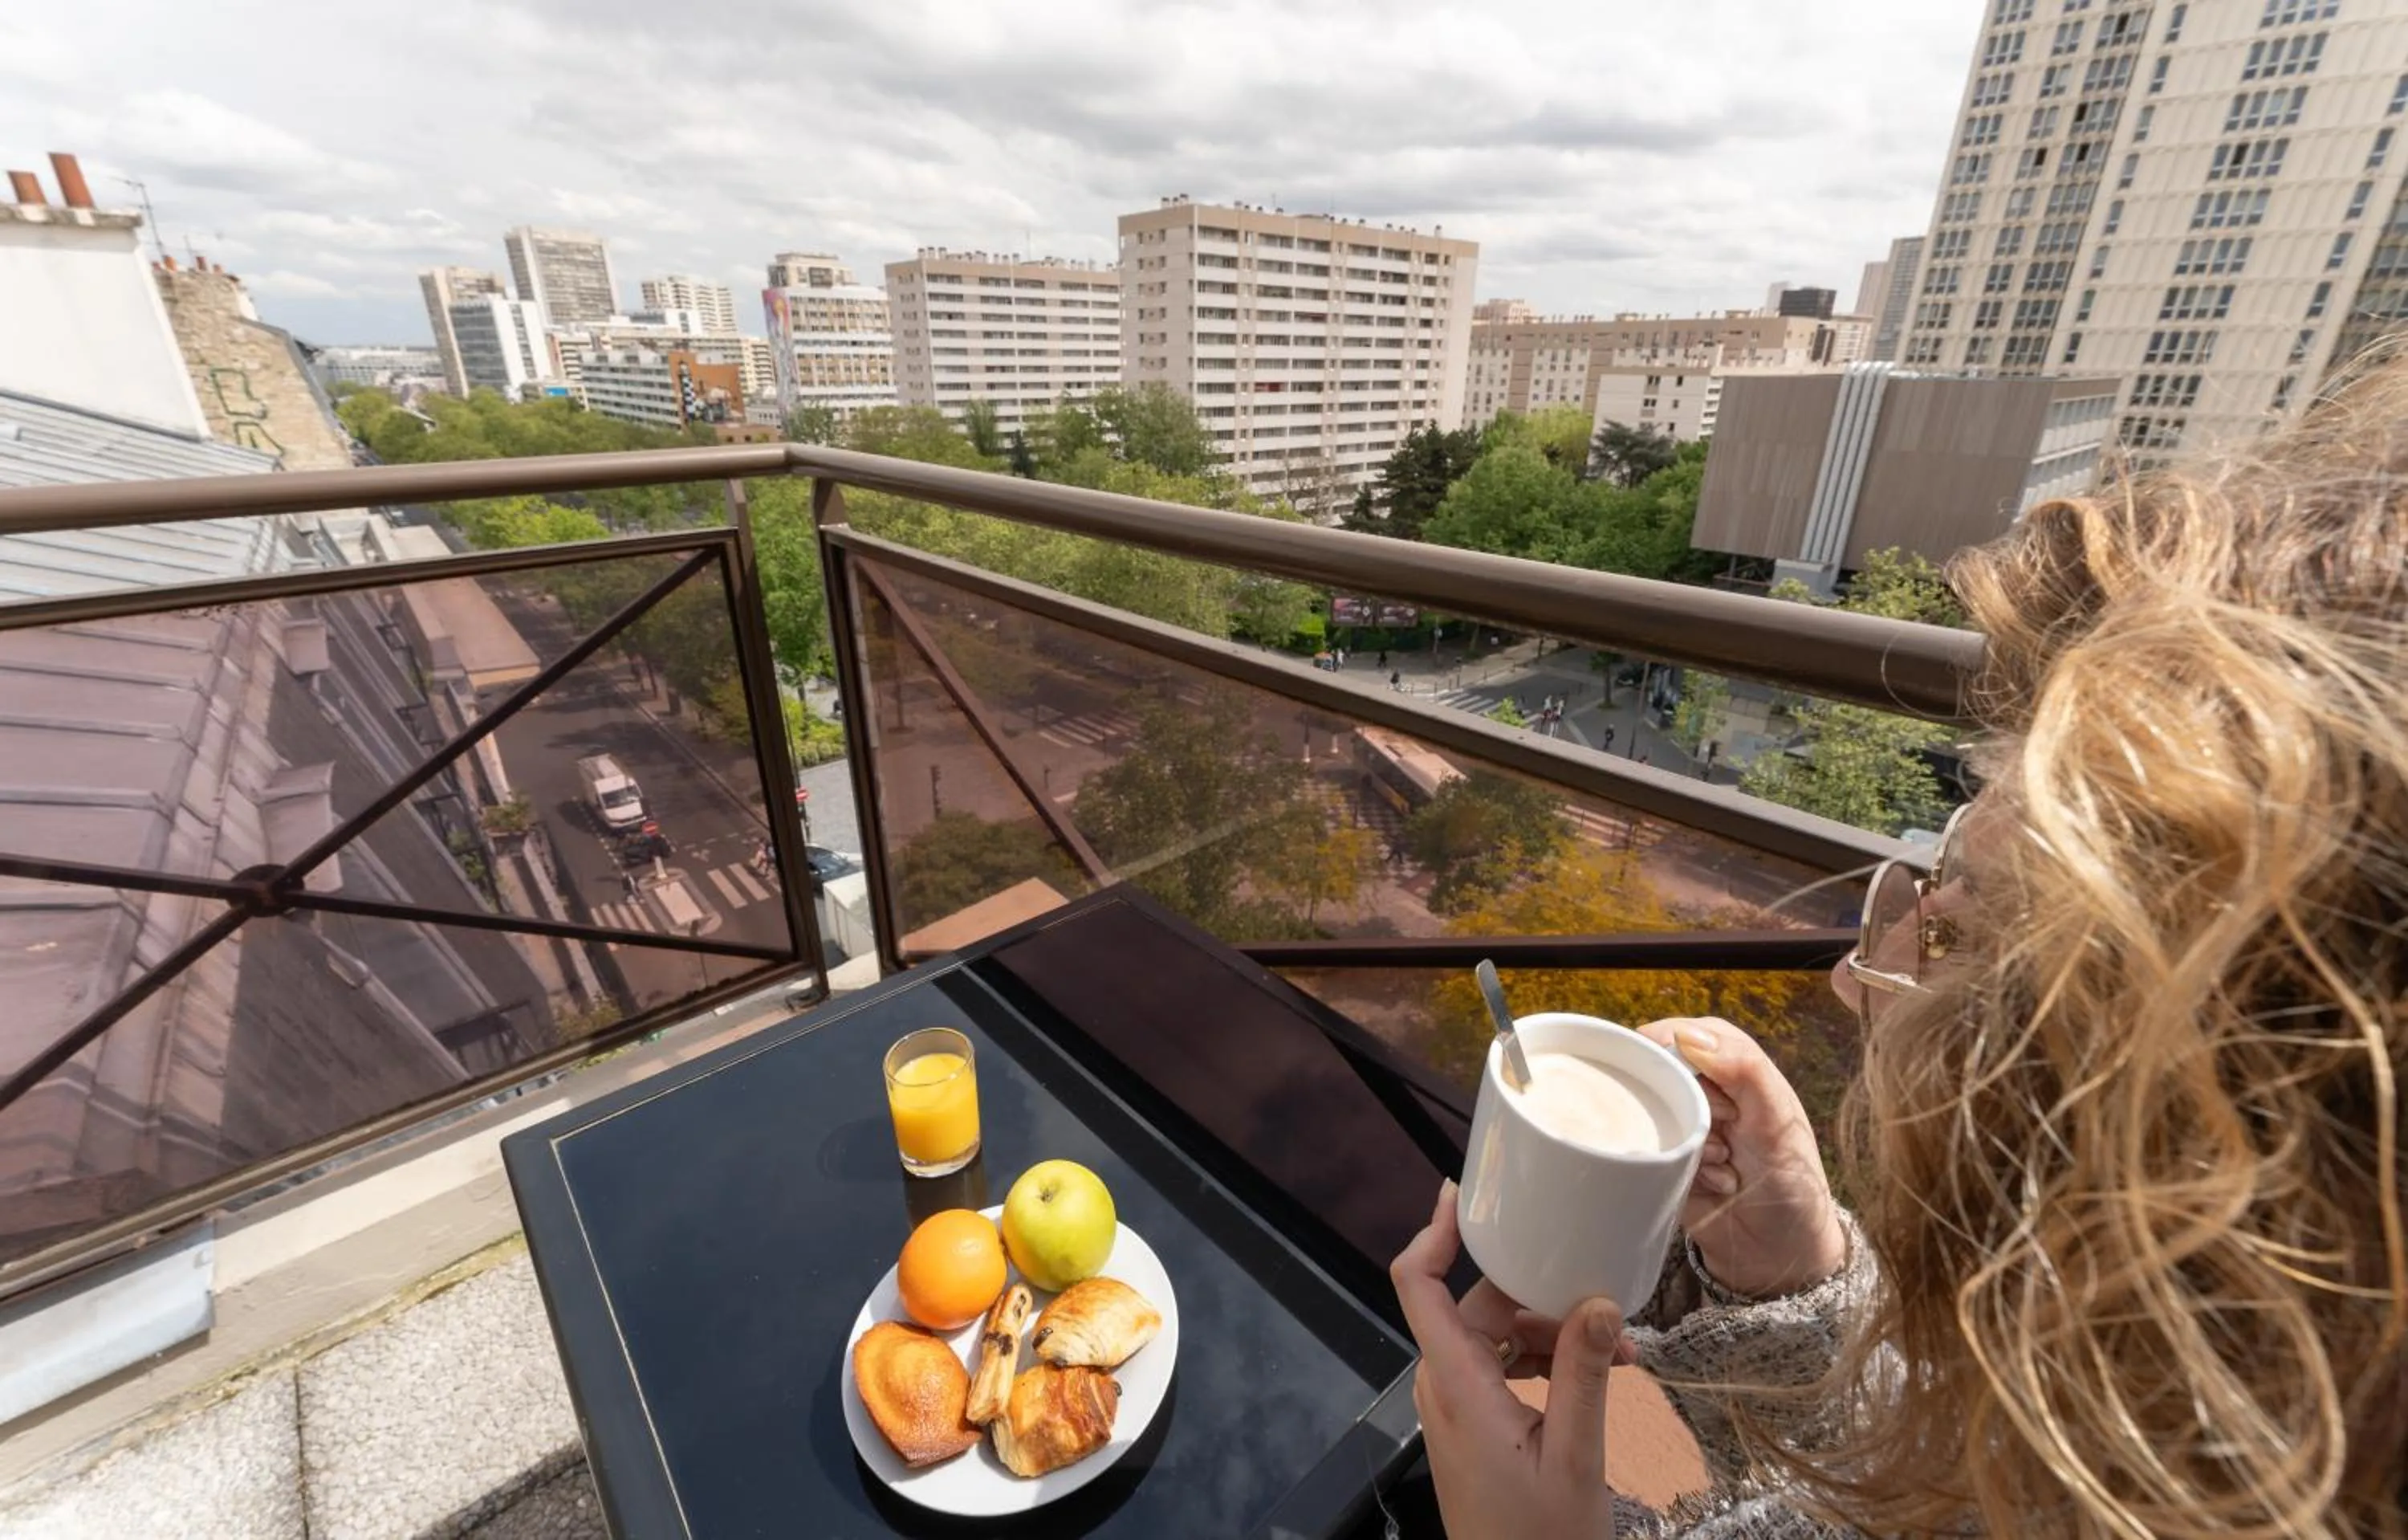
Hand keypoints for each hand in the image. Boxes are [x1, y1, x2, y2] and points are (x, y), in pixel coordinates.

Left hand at [1391, 1181, 1625, 1539]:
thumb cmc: (1542, 1539)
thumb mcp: (1577, 1455)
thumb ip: (1586, 1373)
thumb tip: (1600, 1302)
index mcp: (1456, 1386)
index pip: (1416, 1285)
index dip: (1433, 1231)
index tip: (1462, 1191)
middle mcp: (1443, 1387)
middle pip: (1477, 1305)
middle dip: (1540, 1295)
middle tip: (1607, 1305)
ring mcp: (1455, 1406)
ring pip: (1496, 1335)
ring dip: (1553, 1333)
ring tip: (1622, 1353)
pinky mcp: (1472, 1422)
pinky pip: (1502, 1366)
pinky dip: (1546, 1361)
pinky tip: (1599, 1371)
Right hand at [1638, 1017, 1844, 1299]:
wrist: (1780, 1257)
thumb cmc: (1792, 1182)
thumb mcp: (1779, 1120)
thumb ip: (1744, 1069)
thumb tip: (1687, 1034)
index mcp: (1738, 1071)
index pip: (1692, 1035)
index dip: (1677, 1045)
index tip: (1662, 1061)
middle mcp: (1707, 1096)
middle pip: (1664, 1072)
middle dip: (1685, 1101)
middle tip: (1722, 1131)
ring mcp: (1684, 1130)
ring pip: (1652, 1113)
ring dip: (1686, 1139)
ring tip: (1725, 1164)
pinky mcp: (1665, 1165)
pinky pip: (1648, 1153)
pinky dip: (1678, 1168)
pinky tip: (1715, 1185)